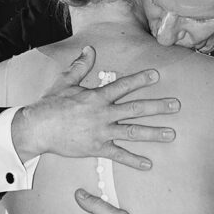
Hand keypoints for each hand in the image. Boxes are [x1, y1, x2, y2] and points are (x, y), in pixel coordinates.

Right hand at [13, 46, 179, 170]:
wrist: (38, 128)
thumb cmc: (50, 104)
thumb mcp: (65, 81)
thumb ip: (80, 66)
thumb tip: (90, 49)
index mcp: (97, 96)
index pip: (123, 85)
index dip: (140, 79)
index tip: (157, 75)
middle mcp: (103, 113)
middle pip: (136, 109)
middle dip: (158, 107)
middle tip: (176, 105)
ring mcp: (102, 132)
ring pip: (133, 132)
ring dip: (154, 133)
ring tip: (171, 134)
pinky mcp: (97, 148)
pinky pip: (119, 155)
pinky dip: (133, 160)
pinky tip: (148, 164)